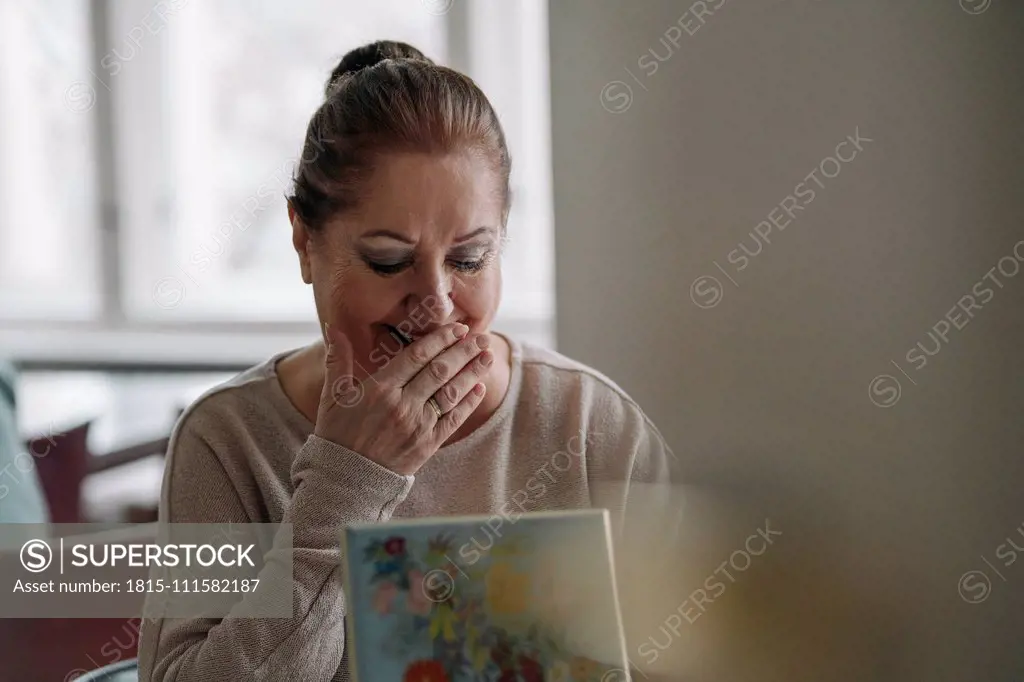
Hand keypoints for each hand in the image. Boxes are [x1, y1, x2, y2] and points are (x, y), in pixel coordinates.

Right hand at [314, 322, 493, 475]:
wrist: (346, 481)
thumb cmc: (337, 436)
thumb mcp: (332, 396)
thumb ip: (337, 360)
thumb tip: (334, 328)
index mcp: (379, 389)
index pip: (417, 356)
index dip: (440, 339)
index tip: (458, 328)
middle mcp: (402, 405)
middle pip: (440, 370)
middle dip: (464, 350)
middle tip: (482, 336)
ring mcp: (418, 425)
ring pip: (451, 392)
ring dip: (472, 372)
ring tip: (488, 355)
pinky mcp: (428, 445)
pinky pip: (454, 419)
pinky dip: (469, 402)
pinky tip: (480, 387)